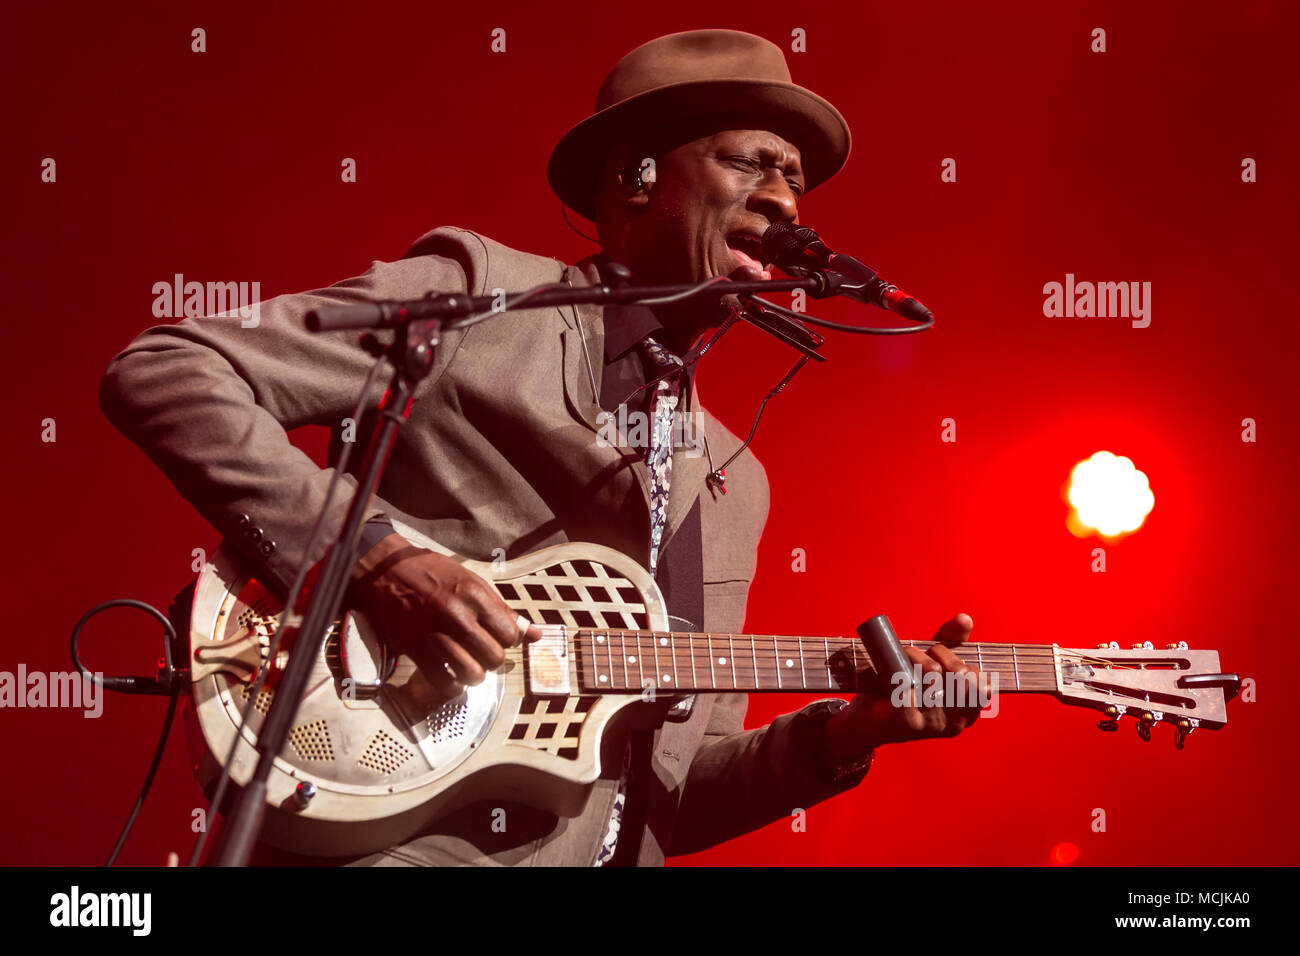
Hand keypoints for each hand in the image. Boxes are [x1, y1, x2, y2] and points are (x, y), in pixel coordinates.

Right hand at [347, 533, 540, 687]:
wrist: (383, 570)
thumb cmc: (430, 573)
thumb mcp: (471, 581)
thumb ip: (502, 610)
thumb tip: (536, 634)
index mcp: (474, 593)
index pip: (510, 633)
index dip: (506, 639)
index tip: (494, 635)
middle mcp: (456, 614)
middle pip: (494, 657)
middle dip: (491, 658)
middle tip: (479, 650)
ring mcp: (434, 634)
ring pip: (473, 674)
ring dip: (473, 674)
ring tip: (466, 664)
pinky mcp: (414, 650)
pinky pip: (444, 684)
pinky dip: (450, 686)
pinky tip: (448, 674)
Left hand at [824, 613, 989, 756]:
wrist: (866, 719)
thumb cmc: (904, 687)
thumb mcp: (932, 663)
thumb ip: (952, 642)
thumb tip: (965, 619)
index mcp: (968, 712)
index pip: (982, 683)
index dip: (961, 662)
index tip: (940, 655)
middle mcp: (956, 723)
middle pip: (961, 676)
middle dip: (940, 654)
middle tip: (921, 653)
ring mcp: (935, 726)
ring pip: (933, 677)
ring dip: (915, 658)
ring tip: (904, 657)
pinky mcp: (910, 725)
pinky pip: (910, 691)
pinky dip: (899, 675)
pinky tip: (893, 677)